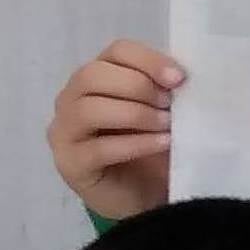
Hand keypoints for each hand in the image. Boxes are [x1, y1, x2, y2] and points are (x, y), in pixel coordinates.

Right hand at [47, 38, 184, 220]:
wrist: (142, 197)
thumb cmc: (151, 149)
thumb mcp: (162, 114)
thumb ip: (165, 92)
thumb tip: (184, 78)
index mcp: (98, 77)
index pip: (116, 52)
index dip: (148, 60)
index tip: (179, 78)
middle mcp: (71, 98)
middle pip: (94, 75)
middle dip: (138, 86)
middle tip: (170, 105)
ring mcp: (65, 131)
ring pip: (89, 109)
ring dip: (135, 114)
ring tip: (168, 125)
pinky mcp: (70, 163)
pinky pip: (98, 148)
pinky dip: (135, 143)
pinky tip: (161, 143)